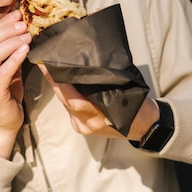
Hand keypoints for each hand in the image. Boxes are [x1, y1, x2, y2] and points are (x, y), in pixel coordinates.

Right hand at [0, 10, 31, 157]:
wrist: (1, 123)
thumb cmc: (5, 94)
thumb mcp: (5, 69)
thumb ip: (8, 52)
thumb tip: (21, 28)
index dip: (1, 24)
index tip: (17, 14)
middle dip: (6, 29)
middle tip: (23, 22)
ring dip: (11, 41)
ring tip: (27, 35)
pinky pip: (3, 71)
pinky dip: (15, 57)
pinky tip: (25, 49)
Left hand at [38, 64, 159, 140]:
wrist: (146, 128)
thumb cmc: (139, 106)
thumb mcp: (127, 93)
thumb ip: (106, 84)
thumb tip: (89, 66)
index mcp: (100, 117)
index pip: (73, 99)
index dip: (60, 84)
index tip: (50, 67)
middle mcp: (89, 124)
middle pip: (66, 101)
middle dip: (54, 82)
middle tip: (44, 63)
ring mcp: (84, 127)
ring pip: (66, 105)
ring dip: (58, 88)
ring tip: (50, 68)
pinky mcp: (82, 127)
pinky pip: (69, 109)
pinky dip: (65, 95)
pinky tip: (60, 82)